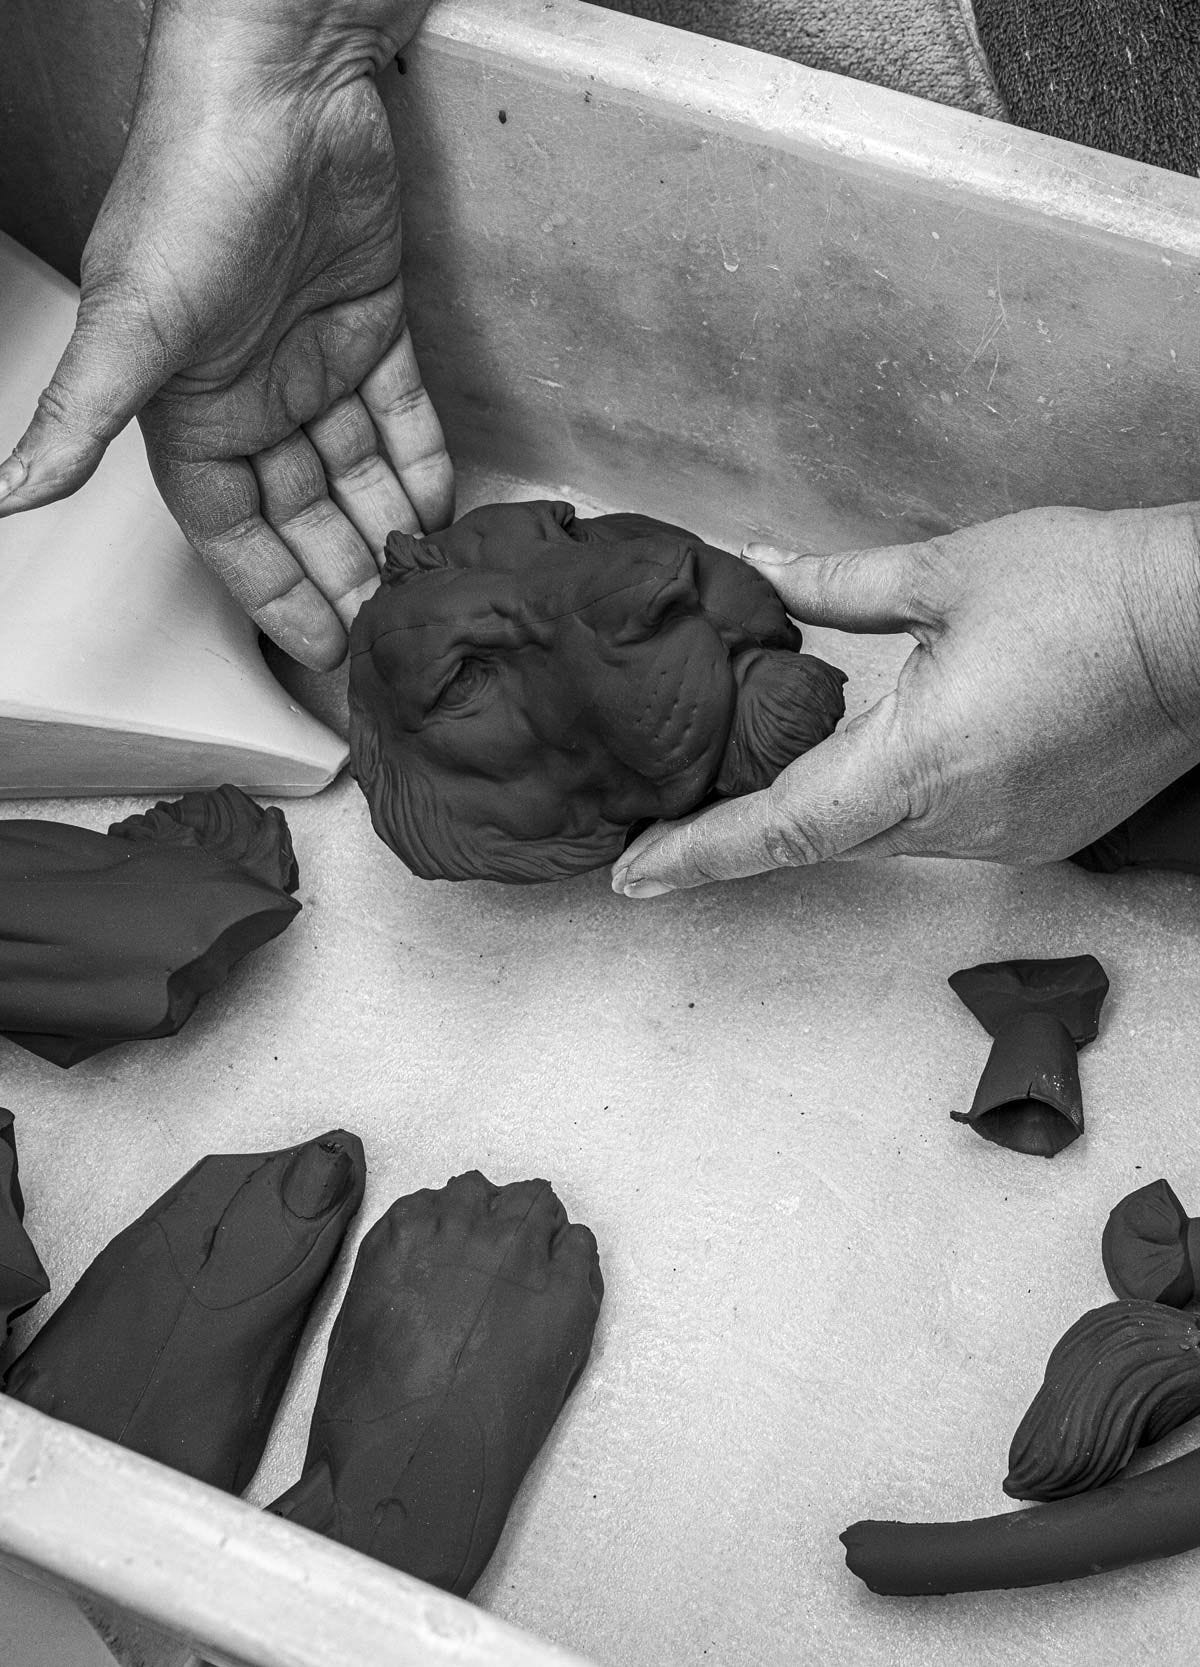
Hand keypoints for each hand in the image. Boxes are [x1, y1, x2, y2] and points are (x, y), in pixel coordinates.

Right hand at [0, 0, 451, 669]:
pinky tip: (441, 508)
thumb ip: (83, 416)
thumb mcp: (135, 323)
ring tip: (423, 586)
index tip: (321, 650)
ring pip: (355, 472)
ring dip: (386, 528)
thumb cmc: (193, 187)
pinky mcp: (372, 324)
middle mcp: (252, 394)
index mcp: (192, 410)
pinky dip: (420, 460)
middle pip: (303, 513)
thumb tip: (8, 494)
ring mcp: (314, 361)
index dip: (275, 591)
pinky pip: (401, 414)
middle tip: (388, 634)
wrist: (282, 86)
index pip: (234, 529)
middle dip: (342, 574)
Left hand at [612, 502, 1199, 894]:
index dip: (694, 855)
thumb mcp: (946, 573)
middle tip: (660, 820)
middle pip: (815, 840)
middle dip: (736, 834)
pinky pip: (929, 832)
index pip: (777, 828)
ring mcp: (997, 838)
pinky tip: (864, 765)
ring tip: (745, 782)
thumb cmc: (1089, 590)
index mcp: (917, 761)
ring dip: (813, 813)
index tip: (629, 877)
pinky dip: (881, 805)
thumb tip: (761, 572)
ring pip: (873, 837)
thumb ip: (837, 587)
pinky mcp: (1033, 835)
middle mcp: (952, 820)